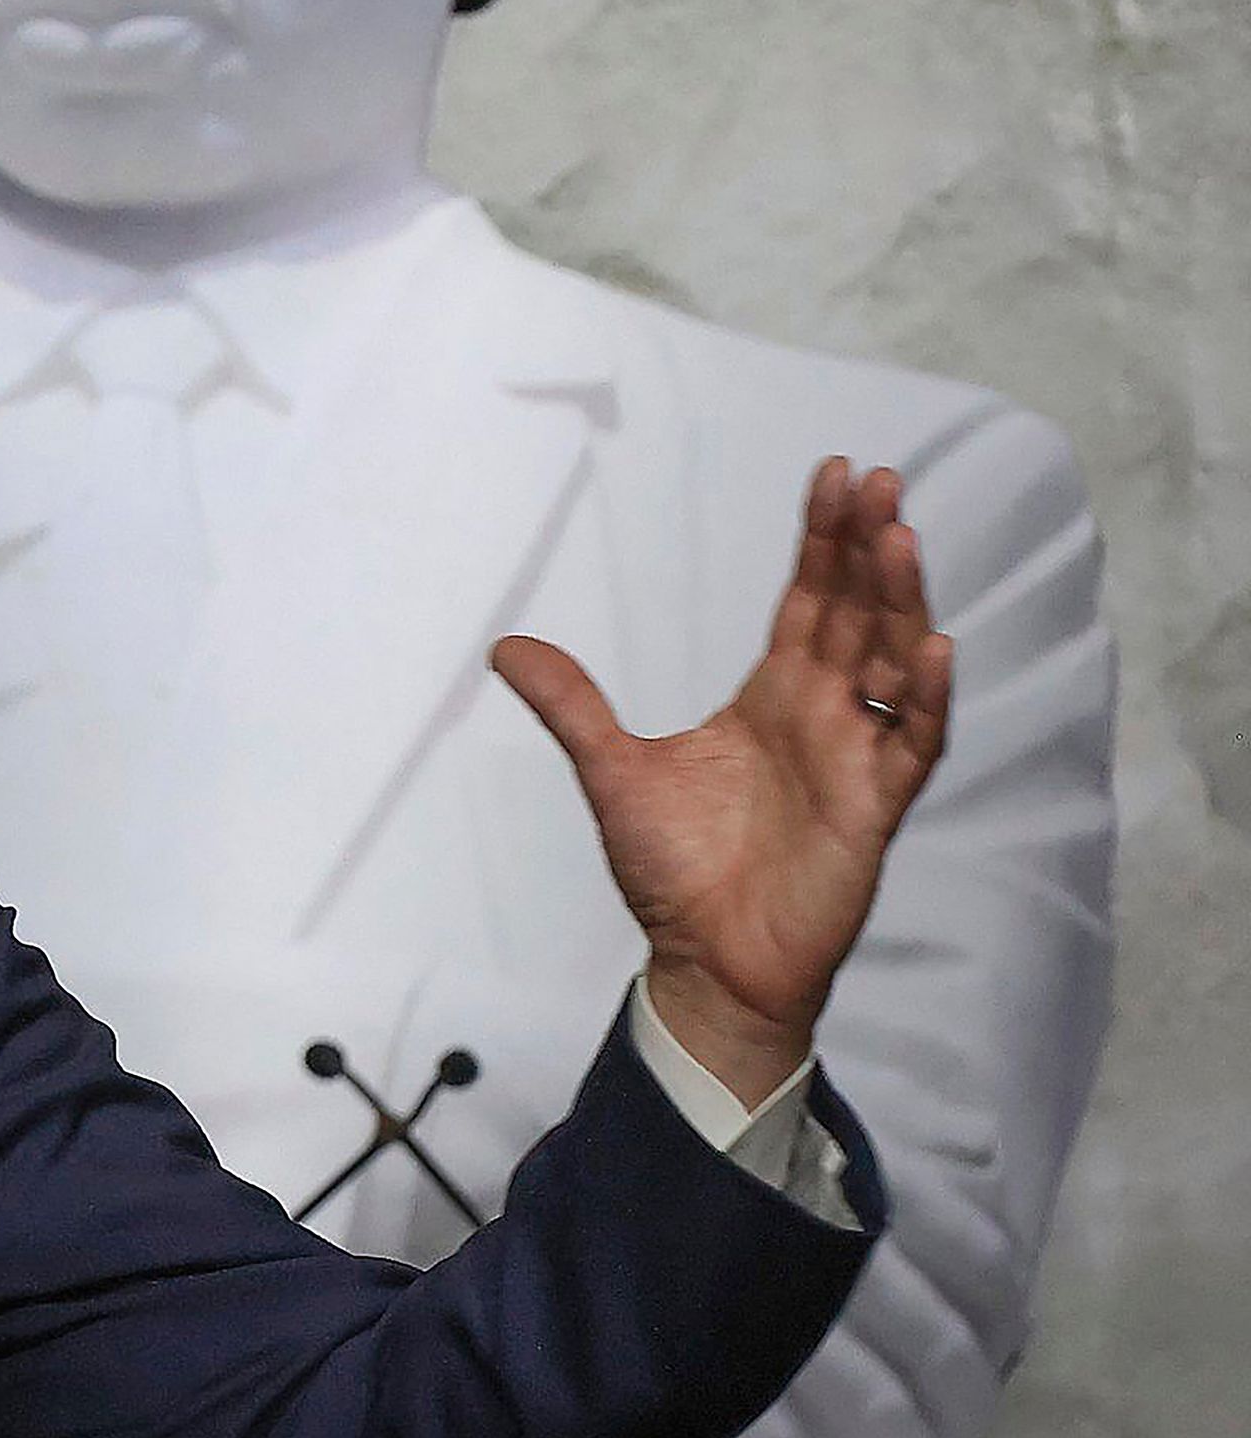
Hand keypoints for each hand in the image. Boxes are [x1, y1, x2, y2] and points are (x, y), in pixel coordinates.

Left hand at [492, 457, 952, 1107]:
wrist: (707, 961)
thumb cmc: (675, 872)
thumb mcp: (610, 770)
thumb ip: (571, 705)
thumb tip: (505, 646)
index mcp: (773, 696)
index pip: (808, 601)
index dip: (822, 541)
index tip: (837, 476)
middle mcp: (823, 714)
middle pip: (857, 613)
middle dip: (869, 548)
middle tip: (879, 482)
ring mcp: (856, 756)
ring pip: (894, 661)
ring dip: (902, 602)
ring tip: (901, 539)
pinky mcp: (874, 806)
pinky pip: (914, 743)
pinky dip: (927, 698)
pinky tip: (932, 648)